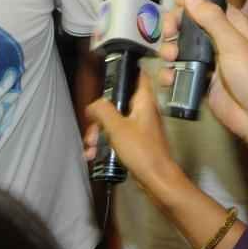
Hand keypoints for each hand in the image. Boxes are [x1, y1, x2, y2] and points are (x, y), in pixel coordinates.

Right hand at [85, 76, 180, 198]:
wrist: (157, 179)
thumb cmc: (141, 150)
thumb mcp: (117, 128)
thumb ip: (103, 110)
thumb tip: (93, 104)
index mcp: (144, 101)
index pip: (139, 75)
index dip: (126, 69)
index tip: (109, 72)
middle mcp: (144, 111)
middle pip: (119, 102)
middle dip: (101, 114)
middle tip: (91, 127)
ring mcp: (141, 127)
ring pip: (115, 121)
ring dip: (100, 132)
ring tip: (90, 146)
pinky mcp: (137, 142)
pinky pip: (118, 136)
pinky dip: (106, 143)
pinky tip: (94, 154)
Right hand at [157, 0, 247, 142]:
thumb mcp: (233, 43)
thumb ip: (211, 18)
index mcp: (231, 24)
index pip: (206, 2)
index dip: (189, 0)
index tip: (175, 1)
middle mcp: (217, 38)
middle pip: (187, 23)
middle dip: (174, 25)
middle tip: (169, 33)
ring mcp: (207, 59)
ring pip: (179, 46)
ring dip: (169, 49)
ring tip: (170, 58)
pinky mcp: (199, 79)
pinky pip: (178, 70)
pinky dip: (170, 72)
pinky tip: (169, 78)